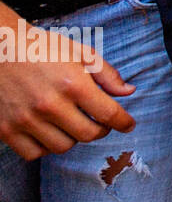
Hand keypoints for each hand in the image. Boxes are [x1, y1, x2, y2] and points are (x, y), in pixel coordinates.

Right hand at [0, 8, 135, 159]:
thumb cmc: (42, 48)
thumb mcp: (80, 53)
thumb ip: (107, 74)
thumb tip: (128, 92)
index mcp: (72, 84)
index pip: (108, 114)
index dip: (124, 122)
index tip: (128, 125)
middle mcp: (50, 105)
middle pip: (88, 135)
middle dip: (100, 130)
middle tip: (100, 123)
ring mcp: (26, 120)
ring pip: (62, 147)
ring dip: (73, 138)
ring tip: (73, 123)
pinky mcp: (6, 129)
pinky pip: (34, 153)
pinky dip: (45, 147)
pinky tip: (49, 132)